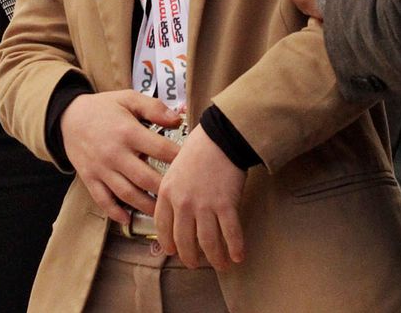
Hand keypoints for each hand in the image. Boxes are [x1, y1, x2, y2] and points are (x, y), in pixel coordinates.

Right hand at [58, 91, 182, 226]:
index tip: (194, 165)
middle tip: (183, 196)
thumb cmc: (104, 108)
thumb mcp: (128, 98)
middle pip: (146, 178)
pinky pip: (103, 200)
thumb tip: (178, 119)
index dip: (180, 158)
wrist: (68, 117)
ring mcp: (101, 169)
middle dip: (166, 189)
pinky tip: (129, 219)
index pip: (160, 149)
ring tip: (164, 213)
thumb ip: (154, 107)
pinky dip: (115, 212)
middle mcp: (115, 153)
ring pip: (127, 194)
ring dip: (147, 206)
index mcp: (127, 132)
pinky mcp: (90, 179)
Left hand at [153, 123, 245, 269]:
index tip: (173, 251)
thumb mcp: (175, 167)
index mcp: (167, 192)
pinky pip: (229, 234)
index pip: (162, 227)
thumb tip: (178, 209)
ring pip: (207, 243)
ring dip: (215, 258)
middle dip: (190, 257)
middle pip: (184, 241)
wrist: (221, 136)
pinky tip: (238, 256)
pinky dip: (234, 248)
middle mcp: (182, 203)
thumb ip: (174, 190)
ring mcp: (204, 206)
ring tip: (221, 264)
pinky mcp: (225, 205)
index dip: (168, 243)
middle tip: (196, 263)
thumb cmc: (199, 148)